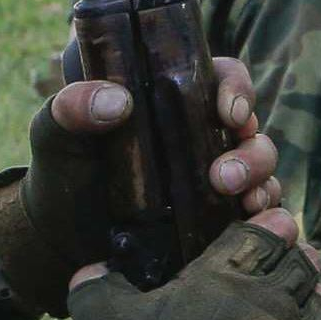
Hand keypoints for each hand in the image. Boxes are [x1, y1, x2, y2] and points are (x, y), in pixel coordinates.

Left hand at [44, 58, 287, 234]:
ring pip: (262, 166)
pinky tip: (249, 220)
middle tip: (222, 176)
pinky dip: (265, 212)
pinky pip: (260, 208)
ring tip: (238, 199)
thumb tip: (118, 101)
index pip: (222, 78)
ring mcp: (214, 175)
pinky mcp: (221, 216)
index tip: (229, 112)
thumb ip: (71, 107)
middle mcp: (201, 134)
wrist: (62, 241)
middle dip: (251, 149)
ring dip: (259, 179)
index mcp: (172, 100)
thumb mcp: (55, 133)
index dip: (237, 89)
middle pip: (251, 127)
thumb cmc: (63, 174)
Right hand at [69, 211, 320, 319]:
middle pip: (300, 262)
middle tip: (281, 267)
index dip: (268, 227)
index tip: (268, 230)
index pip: (263, 232)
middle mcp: (268, 300)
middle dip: (293, 259)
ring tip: (294, 305)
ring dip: (311, 298)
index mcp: (222, 276)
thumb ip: (96, 283)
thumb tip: (92, 267)